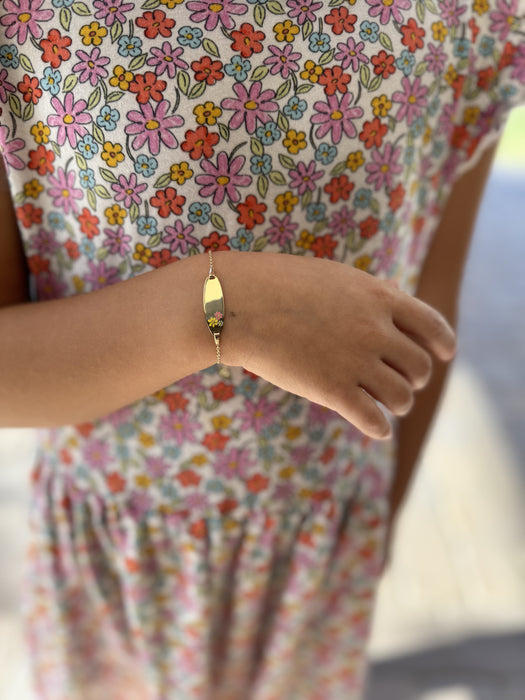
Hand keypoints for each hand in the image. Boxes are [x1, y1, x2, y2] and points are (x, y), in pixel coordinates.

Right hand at [220, 252, 456, 439]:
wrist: (237, 304)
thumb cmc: (279, 286)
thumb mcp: (336, 279)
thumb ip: (370, 296)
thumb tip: (395, 309)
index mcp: (380, 298)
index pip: (433, 326)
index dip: (443, 345)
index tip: (444, 355)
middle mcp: (375, 330)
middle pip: (420, 367)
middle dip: (415, 378)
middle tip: (400, 382)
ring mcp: (356, 362)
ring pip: (402, 397)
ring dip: (397, 404)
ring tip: (384, 403)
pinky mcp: (333, 391)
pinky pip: (374, 421)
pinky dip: (380, 428)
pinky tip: (375, 428)